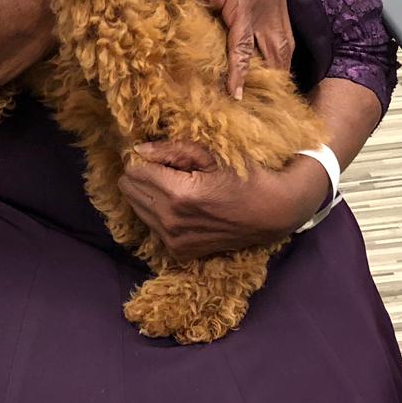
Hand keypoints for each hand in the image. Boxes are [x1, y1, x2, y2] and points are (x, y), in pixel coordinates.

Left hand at [118, 141, 330, 260]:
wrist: (272, 213)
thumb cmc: (245, 176)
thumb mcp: (212, 155)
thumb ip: (172, 150)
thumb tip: (139, 150)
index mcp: (178, 194)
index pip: (134, 172)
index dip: (145, 160)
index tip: (162, 156)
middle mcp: (171, 222)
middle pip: (129, 191)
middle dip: (143, 176)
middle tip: (167, 170)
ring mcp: (174, 241)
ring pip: (137, 209)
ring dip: (149, 195)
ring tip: (176, 187)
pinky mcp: (180, 252)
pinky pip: (153, 227)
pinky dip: (160, 214)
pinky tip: (182, 207)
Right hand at [142, 0, 293, 98]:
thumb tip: (224, 20)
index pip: (283, 32)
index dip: (280, 58)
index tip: (273, 81)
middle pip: (283, 45)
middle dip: (278, 75)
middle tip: (270, 102)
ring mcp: (260, 1)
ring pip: (269, 49)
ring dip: (263, 79)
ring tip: (257, 105)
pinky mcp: (240, 5)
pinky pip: (243, 46)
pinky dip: (240, 71)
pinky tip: (237, 91)